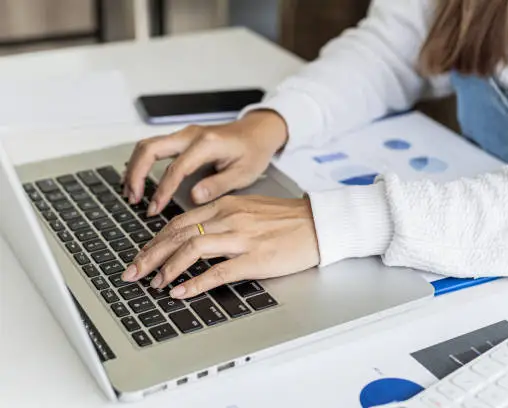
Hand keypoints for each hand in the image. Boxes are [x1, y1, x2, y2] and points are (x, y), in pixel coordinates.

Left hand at [121, 195, 319, 298]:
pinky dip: (195, 282)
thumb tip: (195, 235)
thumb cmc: (286, 219)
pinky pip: (218, 270)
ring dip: (167, 267)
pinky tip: (181, 292)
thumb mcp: (248, 209)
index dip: (155, 240)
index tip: (142, 255)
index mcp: (225, 204)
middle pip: (178, 233)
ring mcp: (242, 237)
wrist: (318, 223)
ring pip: (192, 248)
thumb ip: (221, 218)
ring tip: (153, 283)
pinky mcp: (255, 258)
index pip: (179, 220)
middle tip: (133, 272)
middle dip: (150, 254)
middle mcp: (229, 217)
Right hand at [124, 111, 287, 216]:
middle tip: (133, 199)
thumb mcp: (244, 173)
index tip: (154, 209)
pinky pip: (154, 147)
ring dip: (135, 168)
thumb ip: (218, 185)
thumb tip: (194, 197)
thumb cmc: (253, 151)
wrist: (258, 132)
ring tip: (132, 193)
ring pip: (147, 145)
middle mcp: (192, 135)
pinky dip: (142, 163)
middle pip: (150, 148)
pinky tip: (140, 181)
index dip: (162, 190)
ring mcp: (185, 135)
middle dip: (136, 174)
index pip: (176, 168)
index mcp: (207, 143)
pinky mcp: (182, 139)